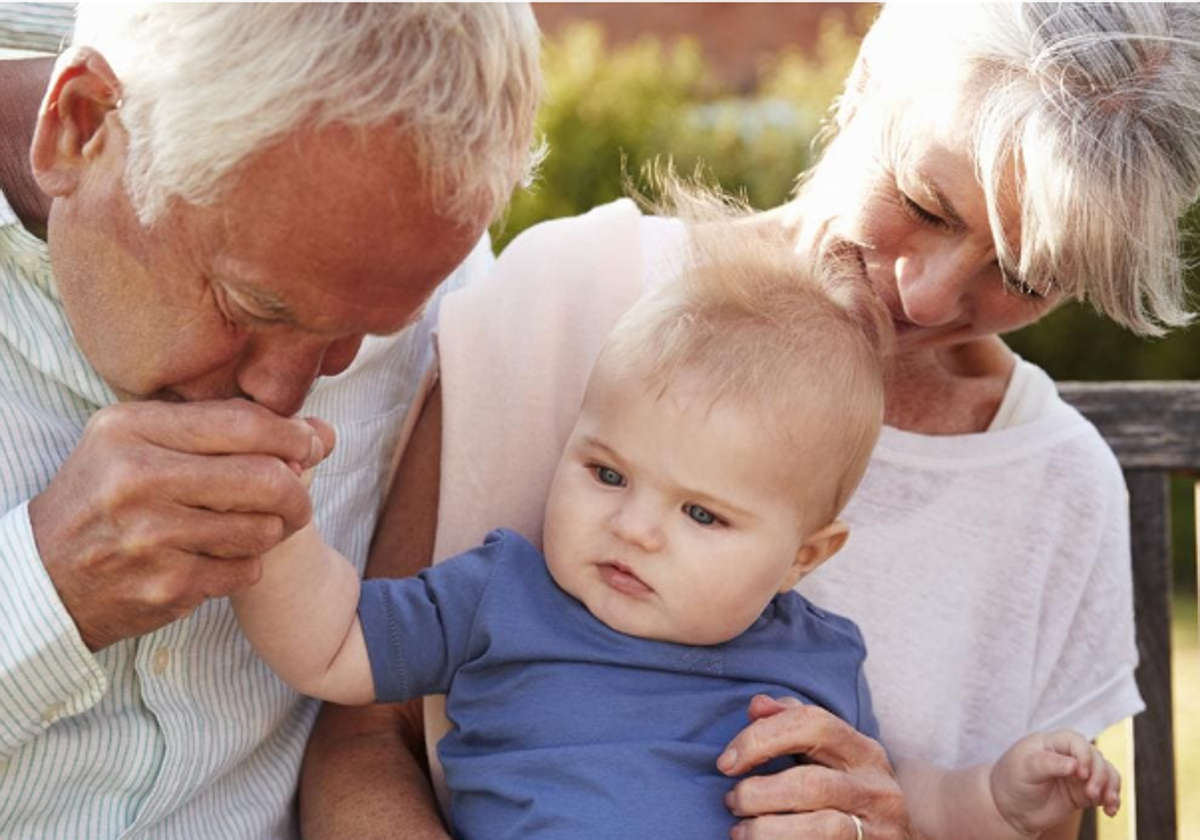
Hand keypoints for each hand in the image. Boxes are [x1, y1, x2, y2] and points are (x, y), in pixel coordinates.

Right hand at [29, 399, 335, 650]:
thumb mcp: (142, 442)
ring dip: (273, 530)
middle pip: (266, 478)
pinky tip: (217, 557)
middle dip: (298, 489)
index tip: (310, 445)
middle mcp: (138, 481)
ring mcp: (152, 538)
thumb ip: (228, 429)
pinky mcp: (167, 586)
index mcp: (131, 431)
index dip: (293, 435)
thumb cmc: (105, 496)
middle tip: (297, 496)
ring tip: (252, 525)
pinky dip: (245, 564)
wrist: (43, 577)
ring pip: (263, 529)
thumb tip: (324, 433)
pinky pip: (246, 570)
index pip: (243, 424)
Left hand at [720, 695, 913, 838]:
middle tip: (731, 801)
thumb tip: (757, 705)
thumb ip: (792, 724)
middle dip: (758, 793)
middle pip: (811, 783)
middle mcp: (878, 789)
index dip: (760, 738)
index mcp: (864, 752)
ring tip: (739, 831)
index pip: (812, 724)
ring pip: (822, 828)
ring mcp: (879, 830)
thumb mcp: (829, 757)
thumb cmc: (847, 796)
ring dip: (767, 830)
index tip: (725, 761)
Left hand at [990, 730, 1120, 834]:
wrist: (1011, 809)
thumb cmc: (1012, 782)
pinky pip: (1106, 791)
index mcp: (1051, 743)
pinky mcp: (1083, 792)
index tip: (1080, 774)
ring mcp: (1077, 774)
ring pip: (1106, 772)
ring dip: (1111, 786)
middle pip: (1095, 757)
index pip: (1076, 741)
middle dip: (1099, 775)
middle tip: (1091, 794)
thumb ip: (1048, 764)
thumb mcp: (1024, 769)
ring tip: (1107, 803)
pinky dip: (1112, 799)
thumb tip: (1074, 764)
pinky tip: (1110, 810)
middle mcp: (1067, 756)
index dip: (1084, 756)